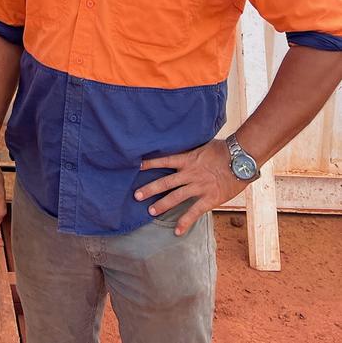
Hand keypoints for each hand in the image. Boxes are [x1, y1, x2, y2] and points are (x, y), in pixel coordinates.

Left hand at [135, 139, 249, 235]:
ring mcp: (199, 186)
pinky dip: (185, 222)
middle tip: (136, 196)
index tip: (137, 166)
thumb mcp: (204, 146)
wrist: (241, 158)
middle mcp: (190, 173)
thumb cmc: (224, 149)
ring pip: (176, 197)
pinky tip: (177, 231)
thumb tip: (184, 148)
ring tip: (150, 212)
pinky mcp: (210, 198)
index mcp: (188, 159)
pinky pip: (194, 212)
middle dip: (150, 189)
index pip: (165, 160)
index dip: (151, 163)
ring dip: (162, 205)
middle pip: (166, 182)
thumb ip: (192, 151)